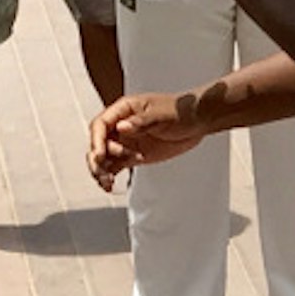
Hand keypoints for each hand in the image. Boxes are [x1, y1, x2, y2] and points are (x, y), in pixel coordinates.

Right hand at [89, 89, 213, 191]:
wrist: (198, 122)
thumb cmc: (181, 110)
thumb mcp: (162, 114)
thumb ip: (142, 121)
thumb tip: (122, 127)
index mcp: (124, 110)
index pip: (101, 124)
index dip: (96, 140)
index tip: (100, 155)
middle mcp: (121, 125)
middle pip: (98, 143)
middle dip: (97, 159)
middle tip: (102, 172)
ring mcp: (126, 141)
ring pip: (104, 157)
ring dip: (101, 170)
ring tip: (107, 182)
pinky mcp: (132, 155)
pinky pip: (115, 166)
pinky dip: (110, 176)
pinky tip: (109, 186)